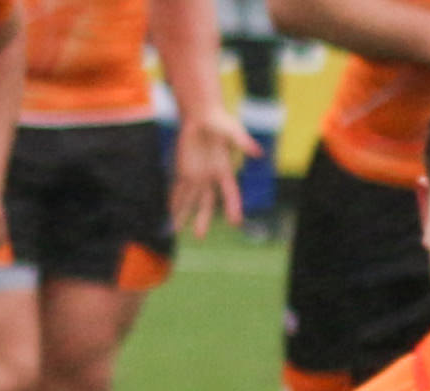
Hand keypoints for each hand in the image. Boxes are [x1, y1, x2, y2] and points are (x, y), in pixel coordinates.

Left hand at [170, 107, 259, 239]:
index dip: (233, 207)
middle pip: (207, 203)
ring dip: (183, 214)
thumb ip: (243, 142)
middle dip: (203, 219)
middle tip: (199, 236)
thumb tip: (258, 153)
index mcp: (224, 170)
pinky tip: (170, 212)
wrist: (201, 114)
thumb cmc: (220, 121)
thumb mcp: (233, 130)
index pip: (230, 193)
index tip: (235, 222)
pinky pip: (178, 189)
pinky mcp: (183, 170)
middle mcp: (210, 177)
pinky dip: (174, 200)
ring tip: (176, 230)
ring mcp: (196, 175)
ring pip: (189, 199)